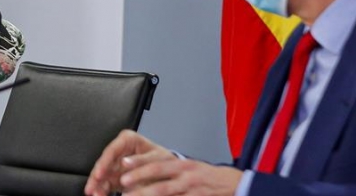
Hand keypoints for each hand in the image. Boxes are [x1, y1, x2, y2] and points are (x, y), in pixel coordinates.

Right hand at [85, 130, 175, 195]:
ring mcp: (116, 165)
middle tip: (91, 188)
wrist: (172, 174)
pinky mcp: (116, 178)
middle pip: (103, 163)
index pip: (112, 150)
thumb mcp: (157, 158)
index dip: (104, 162)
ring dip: (97, 185)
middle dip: (96, 177)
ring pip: (102, 174)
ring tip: (94, 194)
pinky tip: (98, 195)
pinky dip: (102, 190)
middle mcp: (120, 151)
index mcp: (128, 140)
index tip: (99, 174)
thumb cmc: (164, 161)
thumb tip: (125, 163)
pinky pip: (106, 184)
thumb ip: (141, 161)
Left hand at [118, 158, 241, 195]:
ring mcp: (191, 191)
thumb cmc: (206, 176)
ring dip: (147, 195)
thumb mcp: (188, 167)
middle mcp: (186, 177)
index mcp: (182, 165)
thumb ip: (168, 170)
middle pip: (160, 180)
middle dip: (140, 180)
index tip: (124, 163)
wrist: (233, 184)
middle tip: (122, 182)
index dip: (140, 163)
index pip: (158, 163)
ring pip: (166, 193)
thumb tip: (143, 169)